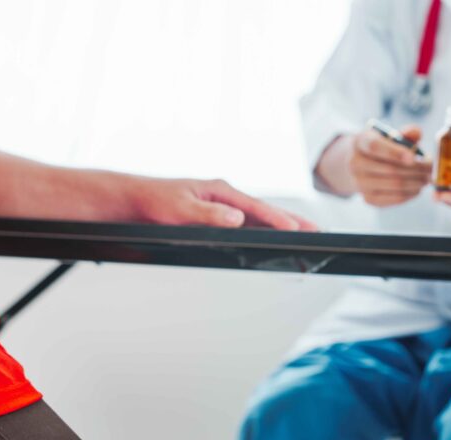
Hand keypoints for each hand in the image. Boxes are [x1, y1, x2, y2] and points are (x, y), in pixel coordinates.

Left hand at [132, 178, 317, 230]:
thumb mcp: (180, 210)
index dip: (278, 219)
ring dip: (280, 225)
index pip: (256, 207)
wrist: (134, 200)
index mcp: (220, 190)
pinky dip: (261, 229)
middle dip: (291, 219)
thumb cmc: (154, 201)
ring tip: (303, 234)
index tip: (296, 229)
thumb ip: (209, 214)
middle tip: (317, 230)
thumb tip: (236, 218)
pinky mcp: (214, 215)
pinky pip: (245, 223)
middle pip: (264, 210)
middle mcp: (224, 196)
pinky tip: (270, 237)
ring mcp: (221, 205)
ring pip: (257, 217)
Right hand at [338, 126, 432, 206]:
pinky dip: (410, 194)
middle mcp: (355, 163)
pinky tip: (417, 188)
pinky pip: (393, 199)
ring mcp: (359, 183)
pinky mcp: (367, 198)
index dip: (395, 152)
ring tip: (427, 178)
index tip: (413, 157)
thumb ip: (405, 133)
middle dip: (417, 169)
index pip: (375, 147)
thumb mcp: (389, 135)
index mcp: (361, 142)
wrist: (360, 165)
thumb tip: (416, 133)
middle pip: (390, 169)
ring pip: (394, 184)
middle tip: (431, 168)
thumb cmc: (381, 148)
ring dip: (416, 182)